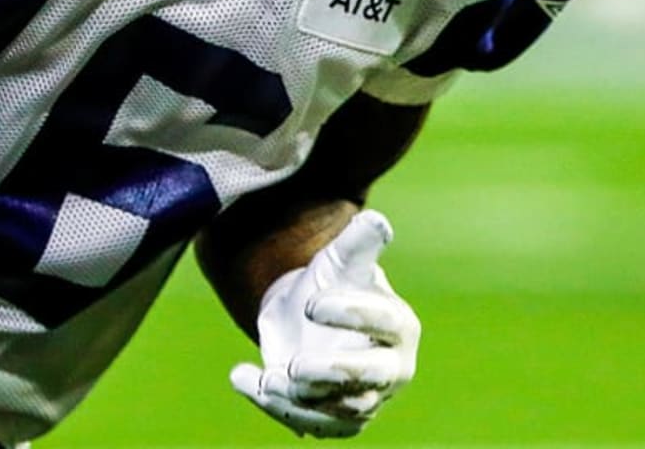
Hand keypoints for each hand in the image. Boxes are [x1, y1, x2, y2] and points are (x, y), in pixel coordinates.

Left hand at [230, 210, 419, 437]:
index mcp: (400, 325)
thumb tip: (377, 220)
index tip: (311, 303)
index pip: (382, 321)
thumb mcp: (342, 259)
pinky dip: (275, 407)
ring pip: (336, 409)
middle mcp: (391, 368)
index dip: (349, 313)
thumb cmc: (334, 281)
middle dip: (331, 373)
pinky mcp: (336, 420)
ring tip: (266, 380)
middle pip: (368, 376)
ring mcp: (365, 399)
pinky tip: (244, 379)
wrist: (309, 316)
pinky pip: (309, 422)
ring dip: (299, 400)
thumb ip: (359, 241)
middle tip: (294, 366)